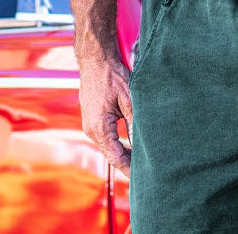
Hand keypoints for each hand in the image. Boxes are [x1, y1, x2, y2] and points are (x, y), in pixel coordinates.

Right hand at [80, 59, 134, 173]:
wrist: (95, 61)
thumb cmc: (111, 76)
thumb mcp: (129, 100)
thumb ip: (135, 124)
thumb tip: (144, 145)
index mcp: (98, 127)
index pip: (116, 157)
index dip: (130, 170)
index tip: (143, 178)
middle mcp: (91, 130)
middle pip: (112, 155)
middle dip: (129, 164)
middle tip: (147, 173)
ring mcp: (90, 126)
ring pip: (109, 147)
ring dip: (124, 154)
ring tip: (142, 163)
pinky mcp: (93, 120)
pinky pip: (107, 138)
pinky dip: (119, 145)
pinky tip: (131, 147)